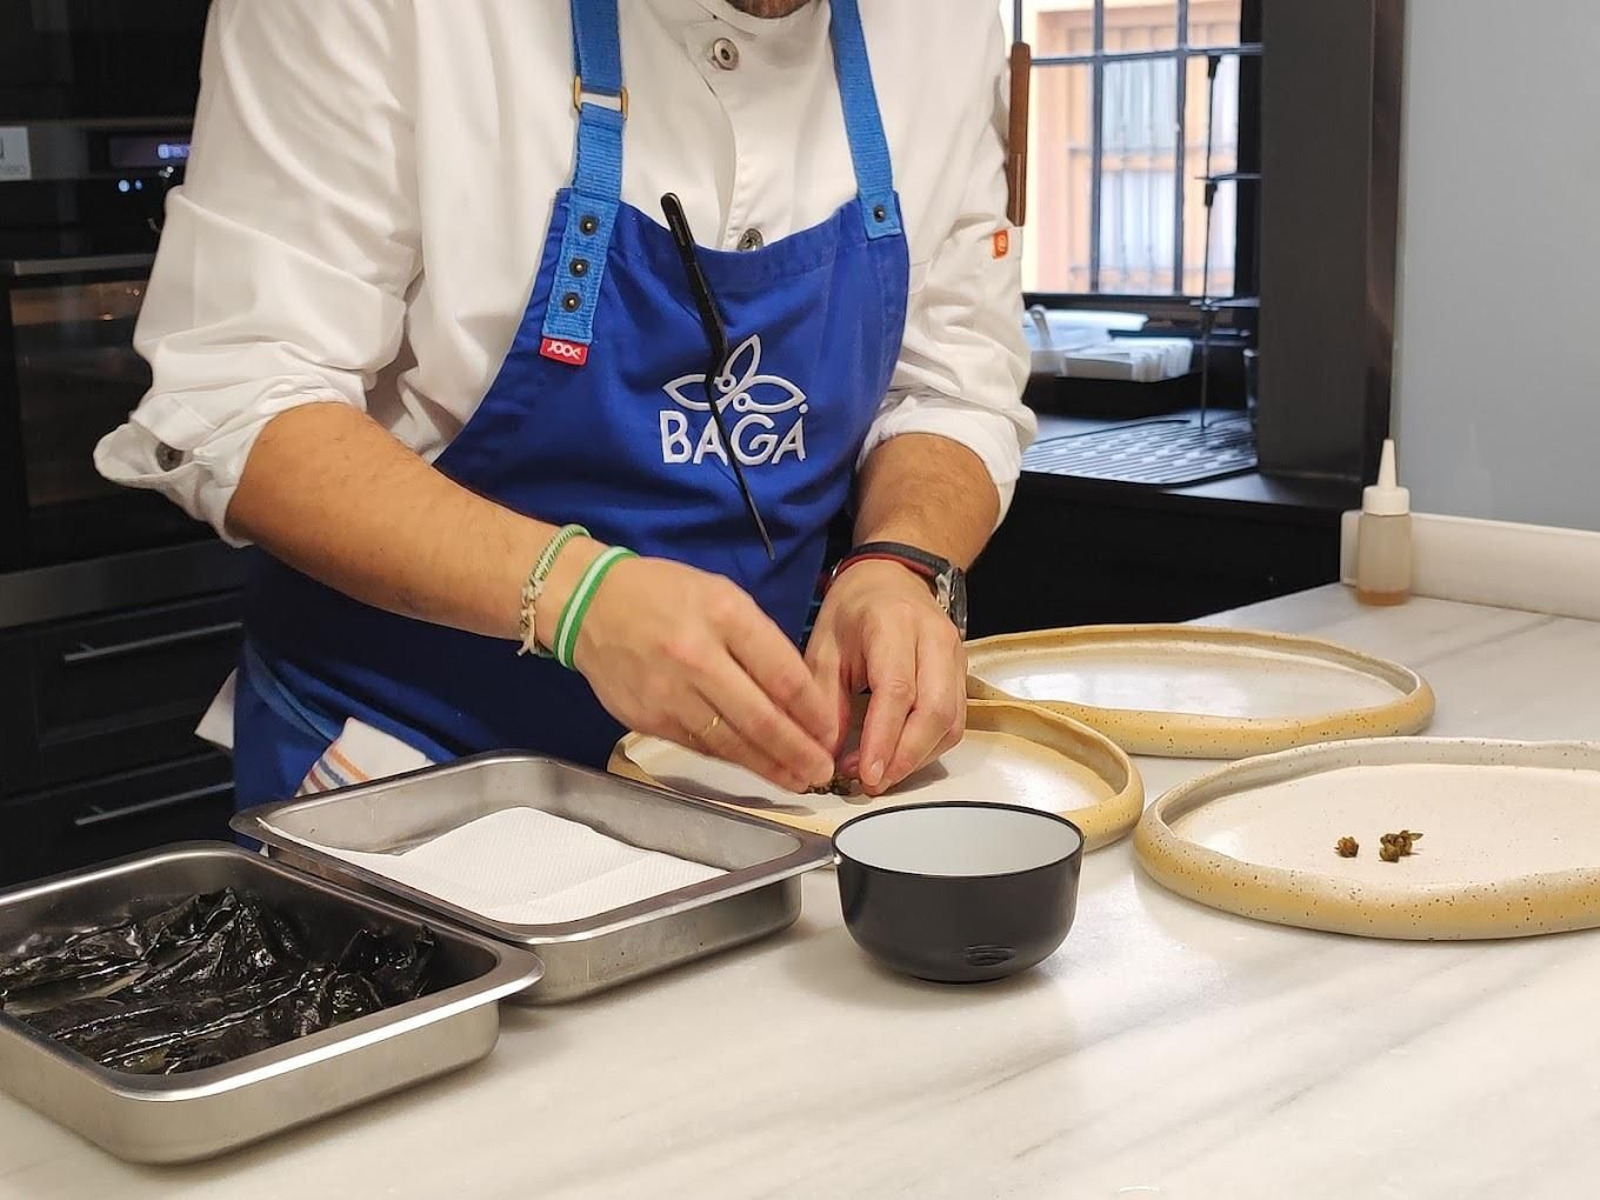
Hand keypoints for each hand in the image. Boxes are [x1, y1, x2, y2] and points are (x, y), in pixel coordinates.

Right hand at [543, 546, 837, 791]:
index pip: (782, 674)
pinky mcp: (648, 719)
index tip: (832, 733)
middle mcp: (697, 656)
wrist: (590, 606)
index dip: (814, 712)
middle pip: (760, 718)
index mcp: (724, 615)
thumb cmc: (666, 595)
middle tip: (823, 771)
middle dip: (798, 752)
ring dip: (769, 767)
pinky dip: (731, 759)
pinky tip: (754, 767)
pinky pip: (700, 746)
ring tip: (798, 780)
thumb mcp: (721, 596)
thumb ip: (759, 640)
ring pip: (730, 742)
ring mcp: (669, 693)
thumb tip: (798, 694)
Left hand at [805, 560, 965, 795]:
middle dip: (905, 757)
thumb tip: (825, 759)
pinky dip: (928, 748)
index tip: (865, 775)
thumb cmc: (853, 612)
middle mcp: (934, 639)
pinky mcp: (963, 674)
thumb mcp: (824, 648)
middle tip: (871, 783)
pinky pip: (955, 722)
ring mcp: (956, 657)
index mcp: (894, 624)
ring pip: (951, 722)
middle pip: (935, 711)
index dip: (883, 739)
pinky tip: (899, 758)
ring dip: (917, 758)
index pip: (897, 690)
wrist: (893, 577)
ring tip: (880, 775)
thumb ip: (824, 703)